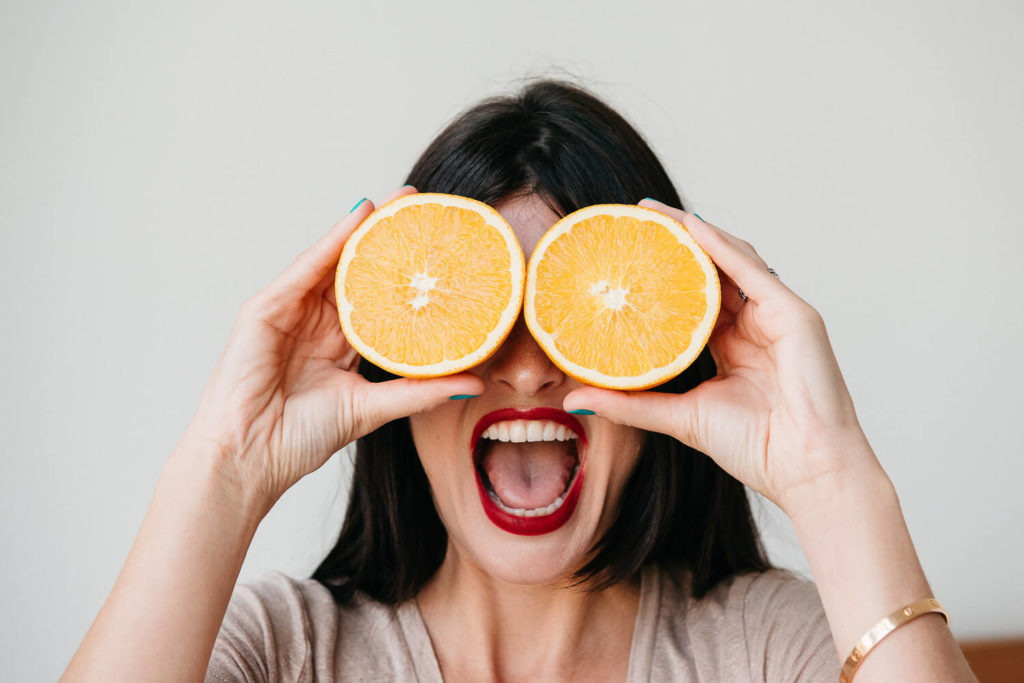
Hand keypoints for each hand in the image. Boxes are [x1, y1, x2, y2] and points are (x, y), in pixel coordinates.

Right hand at [181, 186, 483, 508]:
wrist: (249, 459)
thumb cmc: (299, 439)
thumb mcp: (372, 408)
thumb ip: (419, 392)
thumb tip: (475, 383)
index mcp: (339, 343)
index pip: (378, 297)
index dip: (406, 273)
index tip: (442, 249)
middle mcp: (316, 321)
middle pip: (357, 270)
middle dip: (388, 238)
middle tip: (425, 208)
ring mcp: (289, 311)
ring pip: (332, 260)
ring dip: (364, 228)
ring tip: (400, 202)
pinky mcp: (265, 309)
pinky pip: (305, 268)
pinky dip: (331, 241)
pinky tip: (359, 217)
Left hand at [562, 199, 879, 512]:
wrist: (805, 471)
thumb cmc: (754, 447)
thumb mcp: (677, 416)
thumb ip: (630, 403)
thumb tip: (575, 399)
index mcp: (730, 344)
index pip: (690, 295)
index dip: (659, 274)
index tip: (621, 255)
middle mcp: (753, 323)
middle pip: (709, 269)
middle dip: (673, 242)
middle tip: (632, 220)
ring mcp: (775, 314)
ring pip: (730, 259)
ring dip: (693, 232)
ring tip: (653, 214)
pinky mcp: (794, 314)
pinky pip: (751, 271)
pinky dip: (720, 247)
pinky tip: (690, 227)